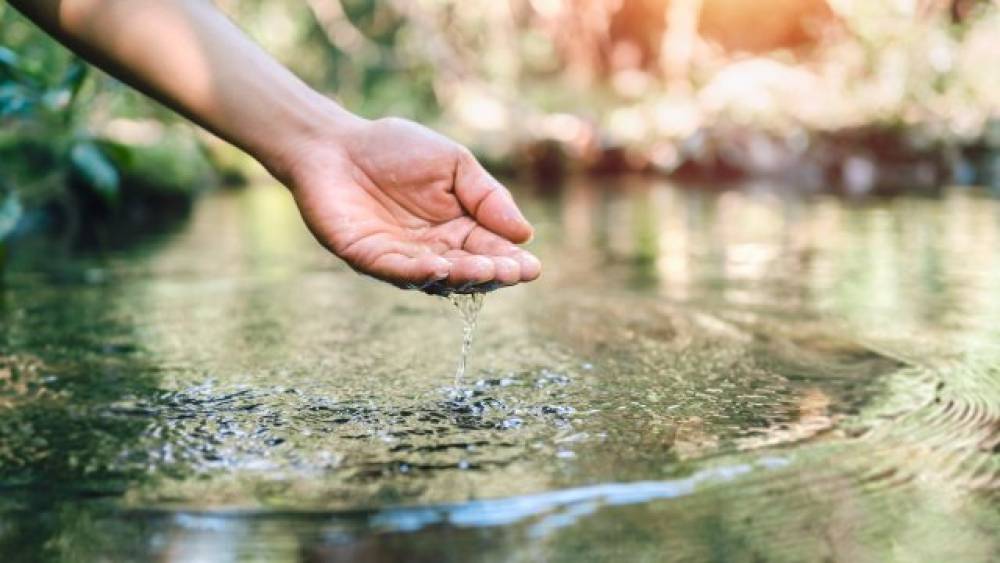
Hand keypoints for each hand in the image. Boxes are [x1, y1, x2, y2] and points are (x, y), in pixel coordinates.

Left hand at [280, 116, 540, 291]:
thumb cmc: (396, 149)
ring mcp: (401, 258)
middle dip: (492, 273)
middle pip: (469, 271)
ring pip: (437, 277)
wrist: (337, 142)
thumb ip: (487, 196)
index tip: (531, 268)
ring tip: (483, 269)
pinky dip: (419, 272)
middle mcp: (434, 250)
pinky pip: (397, 271)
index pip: (491, 251)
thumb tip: (524, 234)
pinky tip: (440, 267)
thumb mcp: (454, 164)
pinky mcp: (369, 258)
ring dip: (461, 276)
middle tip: (512, 272)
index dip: (511, 262)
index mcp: (459, 228)